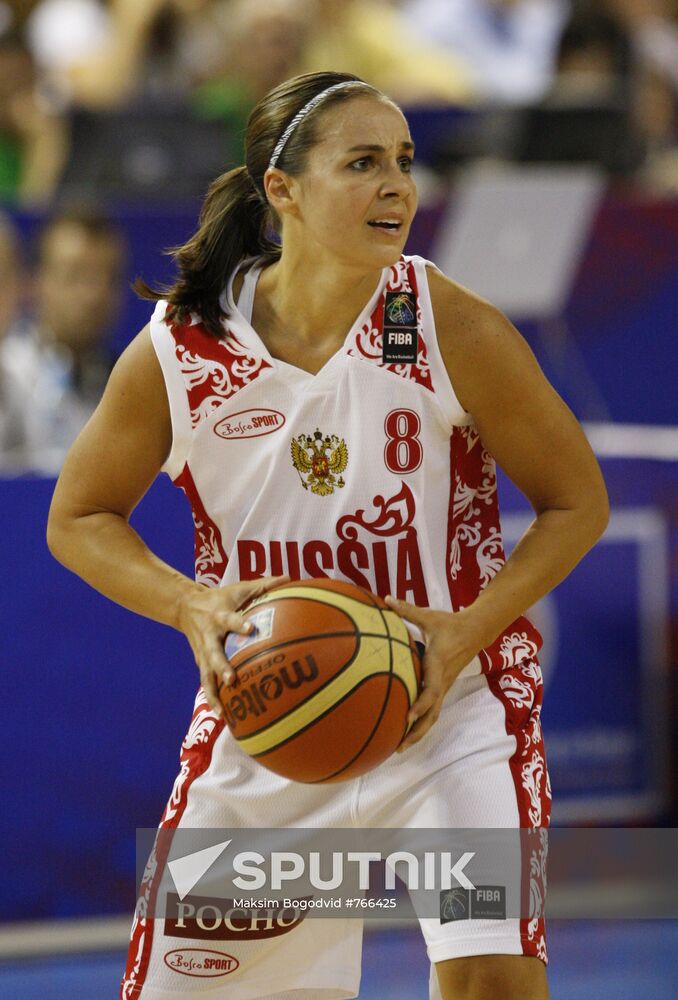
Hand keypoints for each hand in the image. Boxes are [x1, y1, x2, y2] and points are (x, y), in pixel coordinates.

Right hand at [176, 575, 288, 716]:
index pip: (231, 619)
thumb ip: (264, 585)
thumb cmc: (221, 598)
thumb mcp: (239, 588)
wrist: (185, 606)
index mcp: (220, 616)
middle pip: (213, 654)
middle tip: (231, 679)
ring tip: (222, 712)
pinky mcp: (201, 664)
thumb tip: (290, 578)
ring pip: (206, 675)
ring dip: (213, 693)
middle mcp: (210, 637)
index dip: (240, 624)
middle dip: (221, 667)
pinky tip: (224, 716)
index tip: (250, 629)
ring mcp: (203, 653)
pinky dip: (213, 699)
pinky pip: (206, 683)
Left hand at [385, 597, 482, 751]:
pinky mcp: (444, 688)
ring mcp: (444, 686)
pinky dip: (422, 724)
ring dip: (419, 733)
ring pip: (433, 716)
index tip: (407, 716)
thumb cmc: (449, 624)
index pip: (431, 690)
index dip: (420, 704)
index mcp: (438, 664)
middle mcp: (442, 680)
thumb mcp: (429, 616)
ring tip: (400, 747)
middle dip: (416, 731)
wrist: (475, 631)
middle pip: (432, 713)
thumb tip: (386, 599)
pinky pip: (433, 710)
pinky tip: (407, 732)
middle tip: (398, 746)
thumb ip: (407, 610)